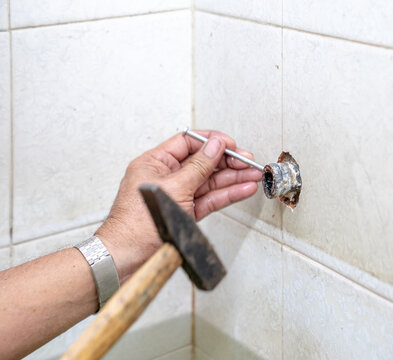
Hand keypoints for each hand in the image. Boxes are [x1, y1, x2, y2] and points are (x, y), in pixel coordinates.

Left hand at [95, 130, 260, 281]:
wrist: (128, 257)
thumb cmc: (137, 223)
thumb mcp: (174, 187)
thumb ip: (198, 166)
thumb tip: (214, 146)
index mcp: (155, 162)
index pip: (187, 142)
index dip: (211, 142)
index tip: (230, 145)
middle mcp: (166, 177)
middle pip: (202, 162)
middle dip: (227, 161)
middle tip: (248, 162)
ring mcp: (178, 195)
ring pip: (209, 182)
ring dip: (232, 178)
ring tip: (253, 175)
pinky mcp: (186, 212)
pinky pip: (210, 199)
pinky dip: (227, 194)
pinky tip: (243, 189)